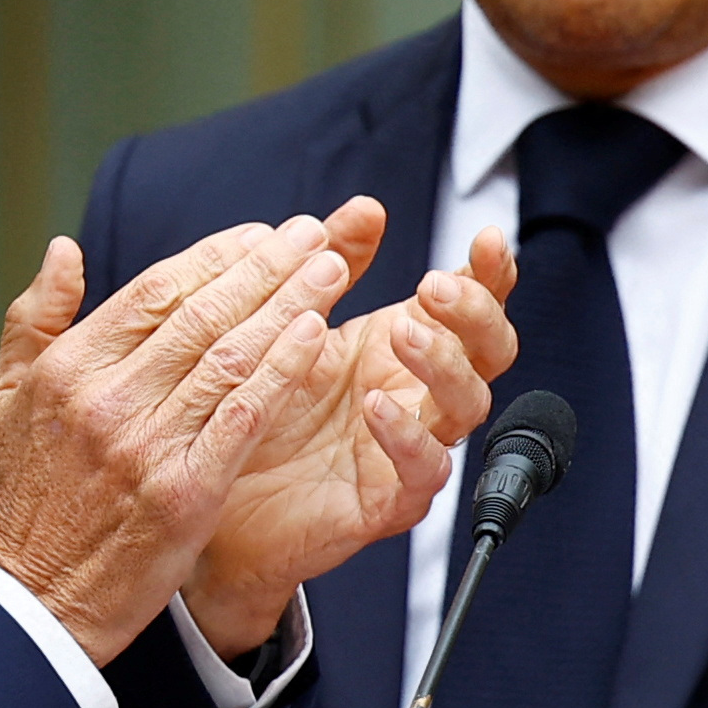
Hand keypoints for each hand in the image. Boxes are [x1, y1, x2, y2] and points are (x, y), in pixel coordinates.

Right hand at [0, 218, 354, 662]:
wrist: (38, 602)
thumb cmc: (26, 498)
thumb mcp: (6, 398)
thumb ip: (35, 318)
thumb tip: (66, 248)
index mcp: (69, 368)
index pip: (155, 291)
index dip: (216, 256)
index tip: (262, 233)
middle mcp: (107, 399)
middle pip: (204, 314)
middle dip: (267, 266)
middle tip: (314, 233)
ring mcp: (147, 446)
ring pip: (232, 356)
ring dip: (290, 305)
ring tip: (332, 270)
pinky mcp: (185, 492)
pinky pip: (245, 417)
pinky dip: (282, 371)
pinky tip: (316, 337)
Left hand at [180, 204, 520, 655]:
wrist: (216, 500)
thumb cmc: (261, 410)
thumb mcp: (294, 324)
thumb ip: (334, 263)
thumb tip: (366, 207)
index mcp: (404, 346)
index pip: (473, 304)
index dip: (492, 273)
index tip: (488, 237)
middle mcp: (419, 395)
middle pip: (490, 351)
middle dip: (474, 313)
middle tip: (433, 286)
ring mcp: (411, 448)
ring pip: (468, 405)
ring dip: (444, 363)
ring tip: (402, 332)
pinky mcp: (390, 500)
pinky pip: (425, 472)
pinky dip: (409, 438)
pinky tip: (378, 407)